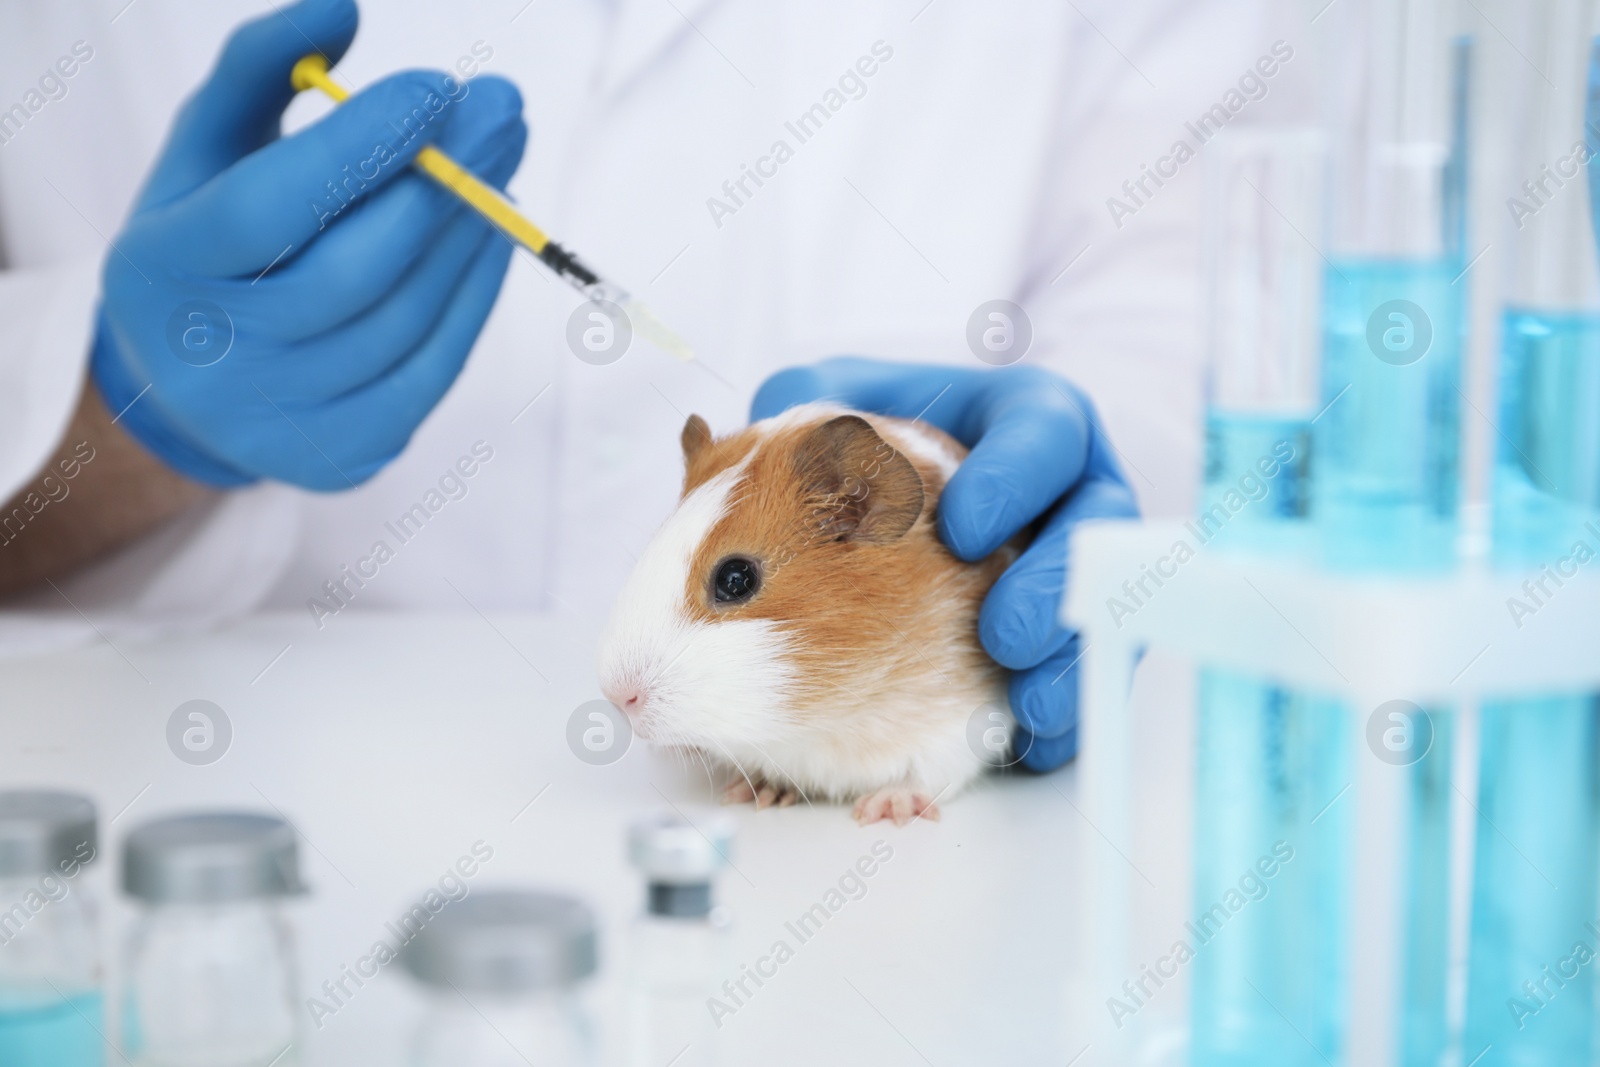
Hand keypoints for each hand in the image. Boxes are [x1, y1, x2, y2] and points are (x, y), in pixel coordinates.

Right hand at [91, 0, 526, 488]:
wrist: (190, 385)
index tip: (438, 84)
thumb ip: (259, 70)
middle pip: (353, 271)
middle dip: (443, 181)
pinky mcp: (344, 457)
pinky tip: (495, 232)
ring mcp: (281, 422)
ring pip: (406, 319)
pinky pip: (434, 367)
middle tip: (502, 109)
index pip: (269, 207)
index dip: (361, 145)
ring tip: (505, 159)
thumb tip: (343, 9)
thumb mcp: (207, 150)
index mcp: (162, 272)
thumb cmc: (208, 238)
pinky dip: (475, 293)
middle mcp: (214, 362)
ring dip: (473, 232)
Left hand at [752, 357, 1139, 770]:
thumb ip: (812, 398)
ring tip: (1026, 704)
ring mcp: (1086, 570)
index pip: (1044, 436)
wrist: (904, 512)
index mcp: (1031, 426)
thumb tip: (747, 421)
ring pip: (1108, 614)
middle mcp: (1074, 495)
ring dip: (1069, 662)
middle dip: (1054, 587)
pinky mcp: (1079, 639)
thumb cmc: (883, 448)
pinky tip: (1030, 739)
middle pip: (1098, 533)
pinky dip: (1067, 715)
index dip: (1015, 478)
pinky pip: (1090, 679)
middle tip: (999, 632)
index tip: (962, 527)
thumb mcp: (848, 402)